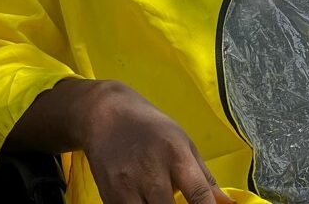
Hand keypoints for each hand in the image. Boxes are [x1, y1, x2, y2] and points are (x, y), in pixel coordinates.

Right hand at [80, 82, 232, 203]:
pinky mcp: (109, 196)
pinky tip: (145, 201)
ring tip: (160, 200)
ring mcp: (128, 186)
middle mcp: (152, 171)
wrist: (104, 112)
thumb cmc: (150, 127)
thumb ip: (204, 178)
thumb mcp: (181, 141)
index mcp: (175, 154)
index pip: (200, 196)